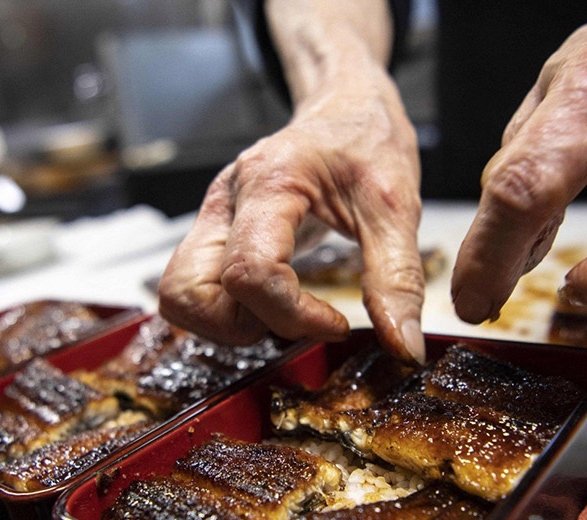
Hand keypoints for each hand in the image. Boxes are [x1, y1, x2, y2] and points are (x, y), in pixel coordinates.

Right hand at [157, 79, 425, 361]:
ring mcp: (215, 218)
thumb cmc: (367, 140)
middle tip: (299, 319)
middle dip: (244, 326)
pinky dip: (228, 312)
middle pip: (190, 291)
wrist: (348, 106)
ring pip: (182, 296)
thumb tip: (404, 347)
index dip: (292, 315)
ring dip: (228, 323)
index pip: (250, 272)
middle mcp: (227, 201)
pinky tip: (277, 303)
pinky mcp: (217, 234)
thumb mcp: (397, 207)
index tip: (336, 324)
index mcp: (269, 183)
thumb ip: (397, 279)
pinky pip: (197, 289)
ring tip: (285, 312)